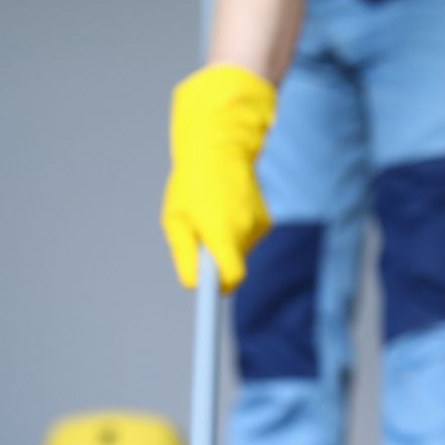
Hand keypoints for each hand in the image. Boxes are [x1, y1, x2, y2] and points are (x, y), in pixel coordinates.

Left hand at [161, 63, 275, 289]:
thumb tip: (194, 285)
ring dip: (224, 242)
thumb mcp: (176, 219)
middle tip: (197, 236)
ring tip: (211, 213)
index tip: (212, 298)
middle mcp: (247, 230)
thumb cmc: (192, 184)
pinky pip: (247, 240)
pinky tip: (226, 208)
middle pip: (232, 267)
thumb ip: (185, 253)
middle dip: (214, 260)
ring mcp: (261, 225)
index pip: (232, 277)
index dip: (222, 289)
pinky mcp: (268, 220)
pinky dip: (236, 232)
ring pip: (239, 252)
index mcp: (223, 231)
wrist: (221, 146)